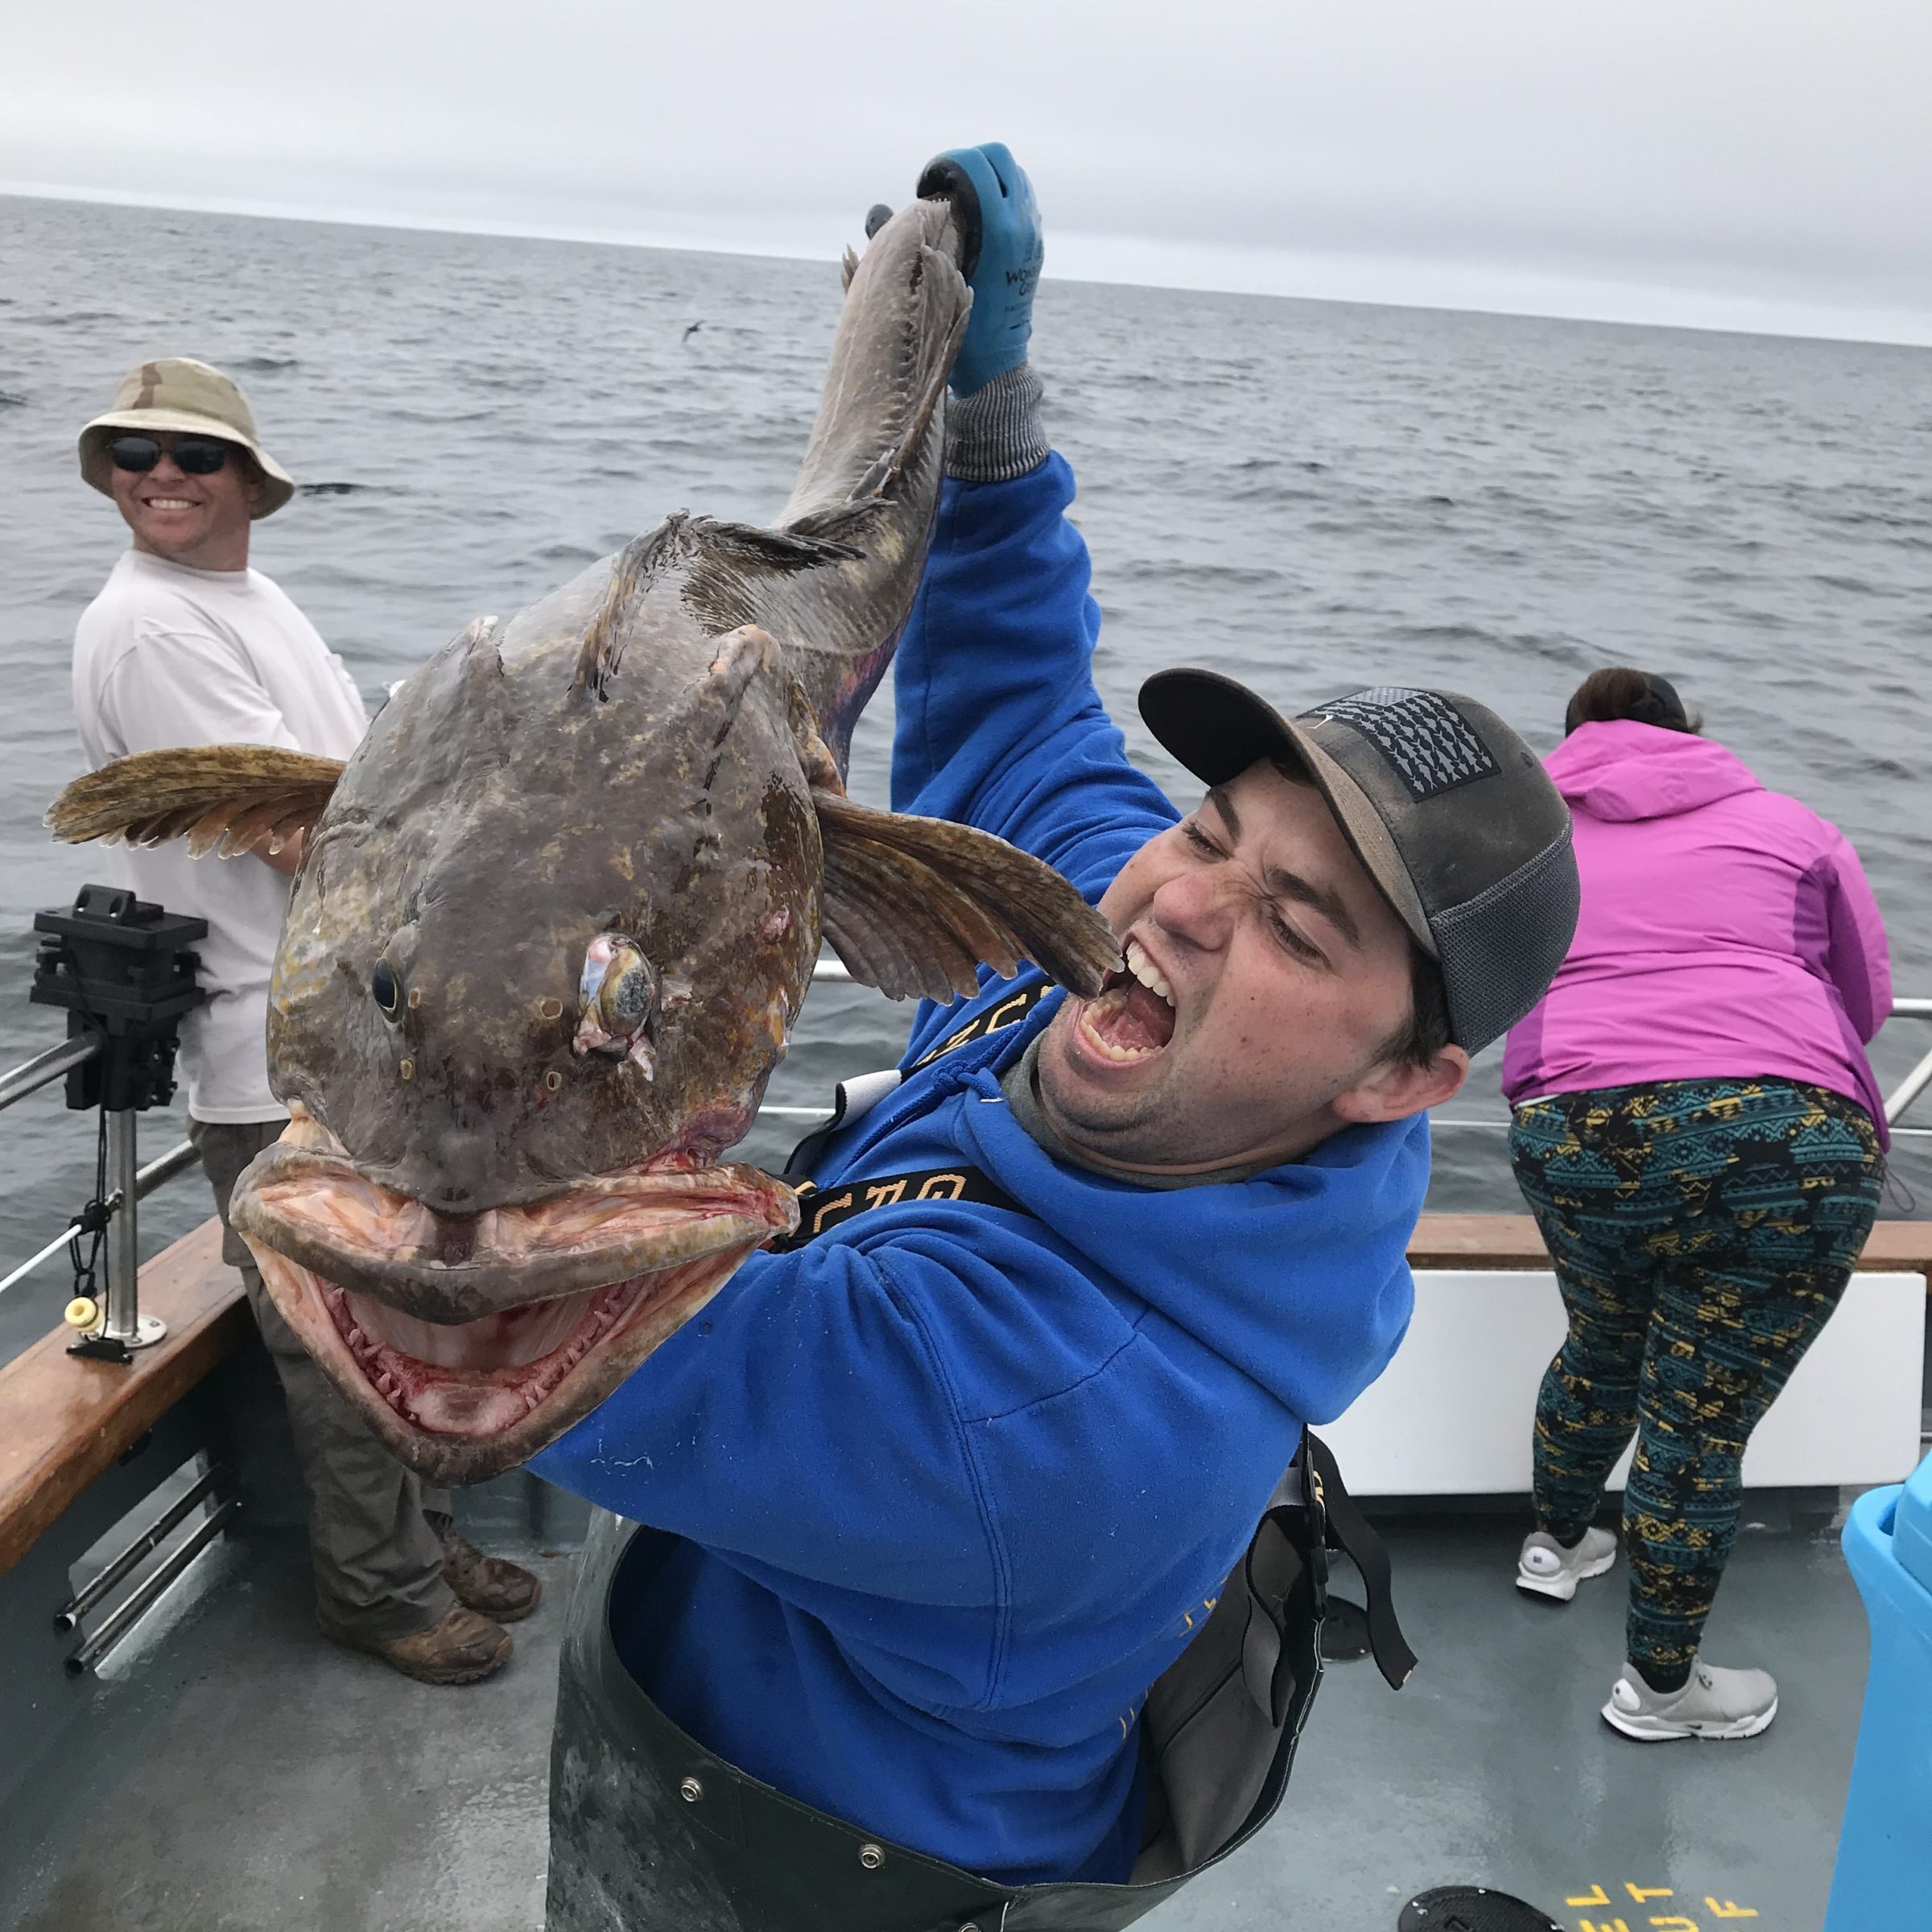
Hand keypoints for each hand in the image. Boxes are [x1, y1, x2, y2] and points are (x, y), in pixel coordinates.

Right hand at [914, 143, 1042, 396]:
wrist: (997, 363)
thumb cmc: (959, 327)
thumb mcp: (928, 281)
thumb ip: (903, 241)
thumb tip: (878, 213)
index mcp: (999, 229)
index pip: (974, 163)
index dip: (943, 164)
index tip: (926, 188)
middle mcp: (1022, 225)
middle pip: (997, 156)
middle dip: (966, 160)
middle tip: (943, 186)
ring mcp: (1033, 233)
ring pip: (1013, 174)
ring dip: (984, 176)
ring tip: (959, 201)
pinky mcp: (1034, 243)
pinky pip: (1020, 197)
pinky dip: (998, 194)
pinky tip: (975, 218)